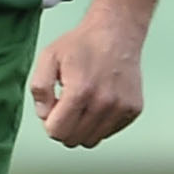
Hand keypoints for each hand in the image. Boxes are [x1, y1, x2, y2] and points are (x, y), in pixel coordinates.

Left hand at [29, 7, 145, 147]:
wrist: (116, 33)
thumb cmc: (80, 45)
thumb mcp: (48, 58)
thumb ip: (39, 89)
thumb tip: (45, 116)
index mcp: (80, 91)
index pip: (57, 132)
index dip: (49, 123)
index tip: (53, 108)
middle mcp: (104, 103)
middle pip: (73, 140)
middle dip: (64, 126)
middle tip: (66, 105)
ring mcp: (122, 108)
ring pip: (92, 139)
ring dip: (82, 127)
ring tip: (82, 103)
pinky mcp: (134, 110)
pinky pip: (108, 132)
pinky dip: (99, 123)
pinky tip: (98, 102)